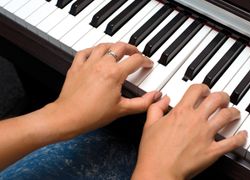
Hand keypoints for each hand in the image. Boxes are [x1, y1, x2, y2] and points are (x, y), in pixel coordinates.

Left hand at [46, 42, 160, 139]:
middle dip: (132, 48)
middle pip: (121, 47)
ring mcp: (88, 63)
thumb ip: (142, 103)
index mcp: (115, 73)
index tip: (148, 64)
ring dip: (114, 46)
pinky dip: (93, 49)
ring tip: (119, 49)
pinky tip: (96, 52)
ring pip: (103, 46)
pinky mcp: (76, 67)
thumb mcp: (122, 110)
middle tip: (136, 53)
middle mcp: (102, 64)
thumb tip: (155, 97)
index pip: (136, 60)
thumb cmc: (93, 114)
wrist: (68, 116)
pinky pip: (85, 51)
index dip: (146, 61)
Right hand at [132, 84, 246, 179]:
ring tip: (234, 113)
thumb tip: (163, 98)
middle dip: (223, 96)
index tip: (205, 91)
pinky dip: (241, 137)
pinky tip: (243, 134)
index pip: (197, 90)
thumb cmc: (153, 152)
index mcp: (181, 112)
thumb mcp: (149, 125)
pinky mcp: (213, 151)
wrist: (159, 172)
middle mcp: (196, 120)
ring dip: (233, 112)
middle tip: (223, 99)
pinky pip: (232, 142)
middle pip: (217, 99)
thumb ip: (156, 108)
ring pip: (227, 116)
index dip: (203, 88)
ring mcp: (206, 135)